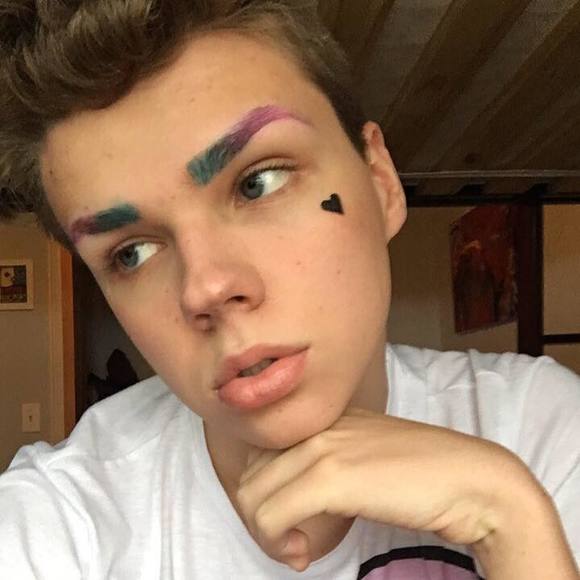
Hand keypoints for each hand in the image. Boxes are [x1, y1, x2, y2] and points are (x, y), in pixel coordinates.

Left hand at [236, 407, 539, 570]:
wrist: (472, 480)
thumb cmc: (424, 474)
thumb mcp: (364, 455)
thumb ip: (328, 461)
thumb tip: (295, 495)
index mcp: (325, 416)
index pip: (260, 450)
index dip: (265, 489)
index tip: (287, 518)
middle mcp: (317, 425)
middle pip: (250, 473)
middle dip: (259, 515)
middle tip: (289, 539)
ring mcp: (322, 447)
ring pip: (252, 495)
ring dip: (266, 533)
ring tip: (298, 547)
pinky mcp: (331, 477)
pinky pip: (271, 515)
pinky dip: (277, 543)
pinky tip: (304, 553)